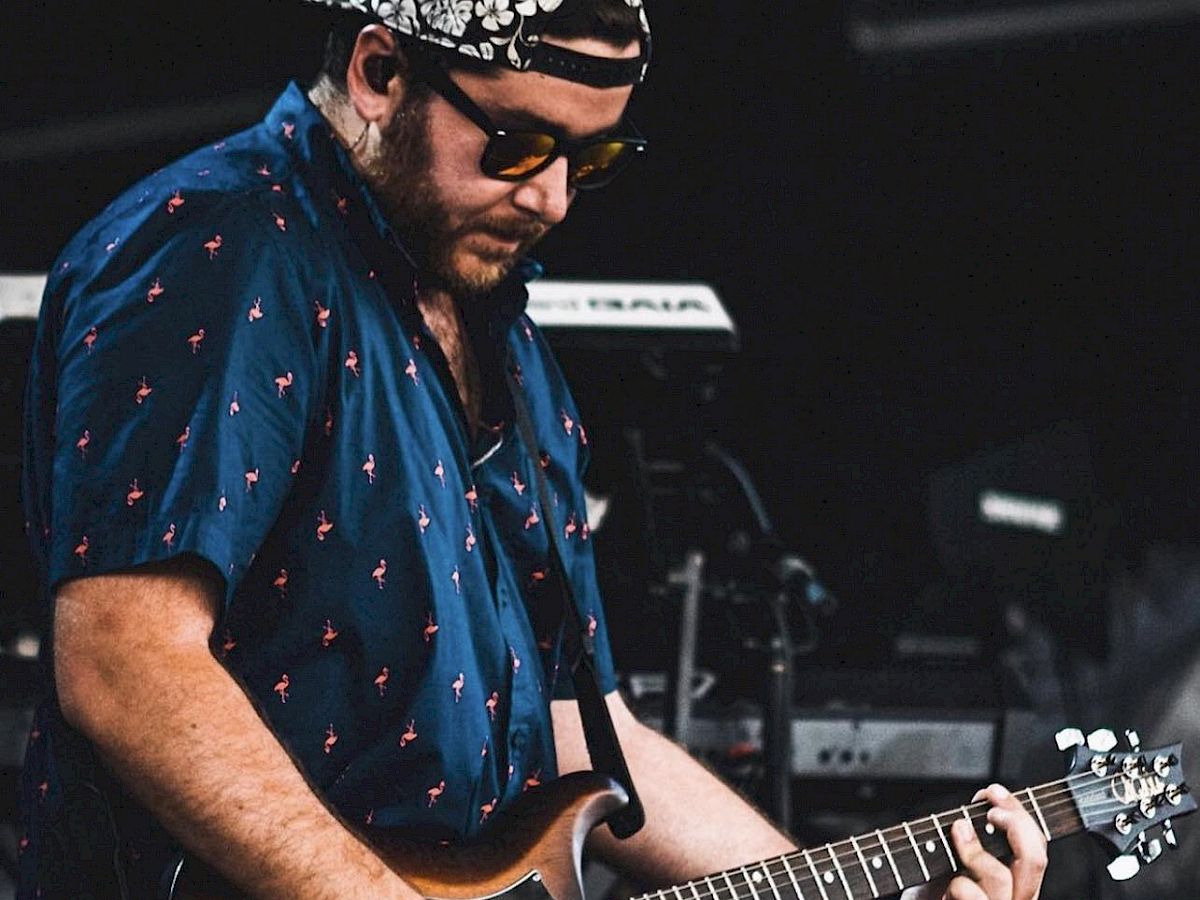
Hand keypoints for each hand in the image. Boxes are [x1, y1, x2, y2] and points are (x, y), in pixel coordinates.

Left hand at [901, 784, 1047, 899]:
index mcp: (1016, 880)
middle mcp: (1015, 897)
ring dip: (973, 851)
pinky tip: (945, 885)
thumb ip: (976, 832)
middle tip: (989, 811)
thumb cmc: (933, 886)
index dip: (1019, 814)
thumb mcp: (956, 853)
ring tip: (955, 838)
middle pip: (1035, 859)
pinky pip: (971, 894)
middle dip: (1014, 825)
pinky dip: (956, 882)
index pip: (1036, 844)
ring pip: (1000, 877)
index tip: (994, 792)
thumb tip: (986, 798)